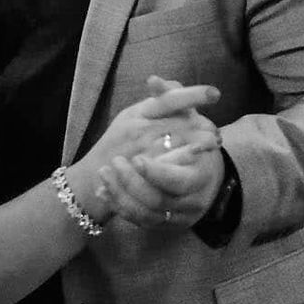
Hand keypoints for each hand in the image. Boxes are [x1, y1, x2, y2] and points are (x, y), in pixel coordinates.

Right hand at [77, 75, 219, 186]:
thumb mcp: (130, 116)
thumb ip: (154, 101)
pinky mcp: (144, 171)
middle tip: (216, 131)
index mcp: (139, 112)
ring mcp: (142, 150)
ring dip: (200, 142)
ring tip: (215, 141)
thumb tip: (175, 83)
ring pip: (178, 142)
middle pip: (180, 122)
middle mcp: (140, 129)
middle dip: (203, 125)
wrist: (95, 176)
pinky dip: (186, 159)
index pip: (168, 99)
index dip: (192, 95)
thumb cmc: (116, 143)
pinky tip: (199, 158)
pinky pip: (169, 164)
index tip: (215, 93)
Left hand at [91, 76, 226, 230]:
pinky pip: (138, 220)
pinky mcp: (162, 223)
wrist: (201, 172)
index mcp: (200, 175)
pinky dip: (119, 206)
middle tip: (113, 163)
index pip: (179, 181)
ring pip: (145, 214)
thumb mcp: (186, 116)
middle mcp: (190, 201)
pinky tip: (102, 190)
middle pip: (158, 200)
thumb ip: (172, 98)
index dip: (157, 173)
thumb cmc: (192, 138)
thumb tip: (154, 80)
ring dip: (121, 194)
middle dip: (132, 184)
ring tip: (103, 173)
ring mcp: (176, 215)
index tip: (136, 158)